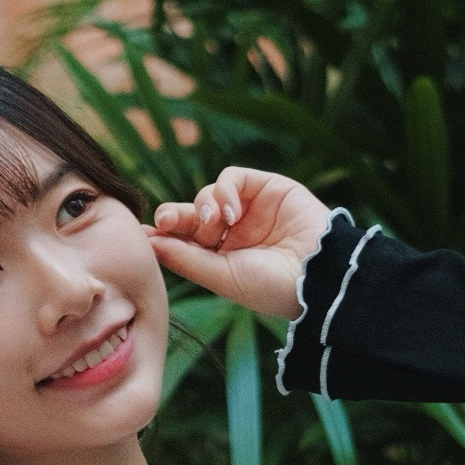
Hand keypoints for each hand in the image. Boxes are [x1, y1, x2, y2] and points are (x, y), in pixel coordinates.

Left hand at [148, 166, 334, 326]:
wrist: (318, 275)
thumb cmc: (272, 286)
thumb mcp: (222, 276)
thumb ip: (186, 259)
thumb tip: (148, 243)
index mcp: (222, 257)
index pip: (185, 239)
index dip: (164, 233)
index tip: (146, 234)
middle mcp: (234, 231)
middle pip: (192, 213)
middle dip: (176, 216)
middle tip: (165, 222)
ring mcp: (250, 208)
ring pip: (209, 193)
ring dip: (204, 206)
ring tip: (217, 224)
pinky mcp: (267, 187)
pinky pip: (232, 177)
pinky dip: (224, 190)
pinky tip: (231, 211)